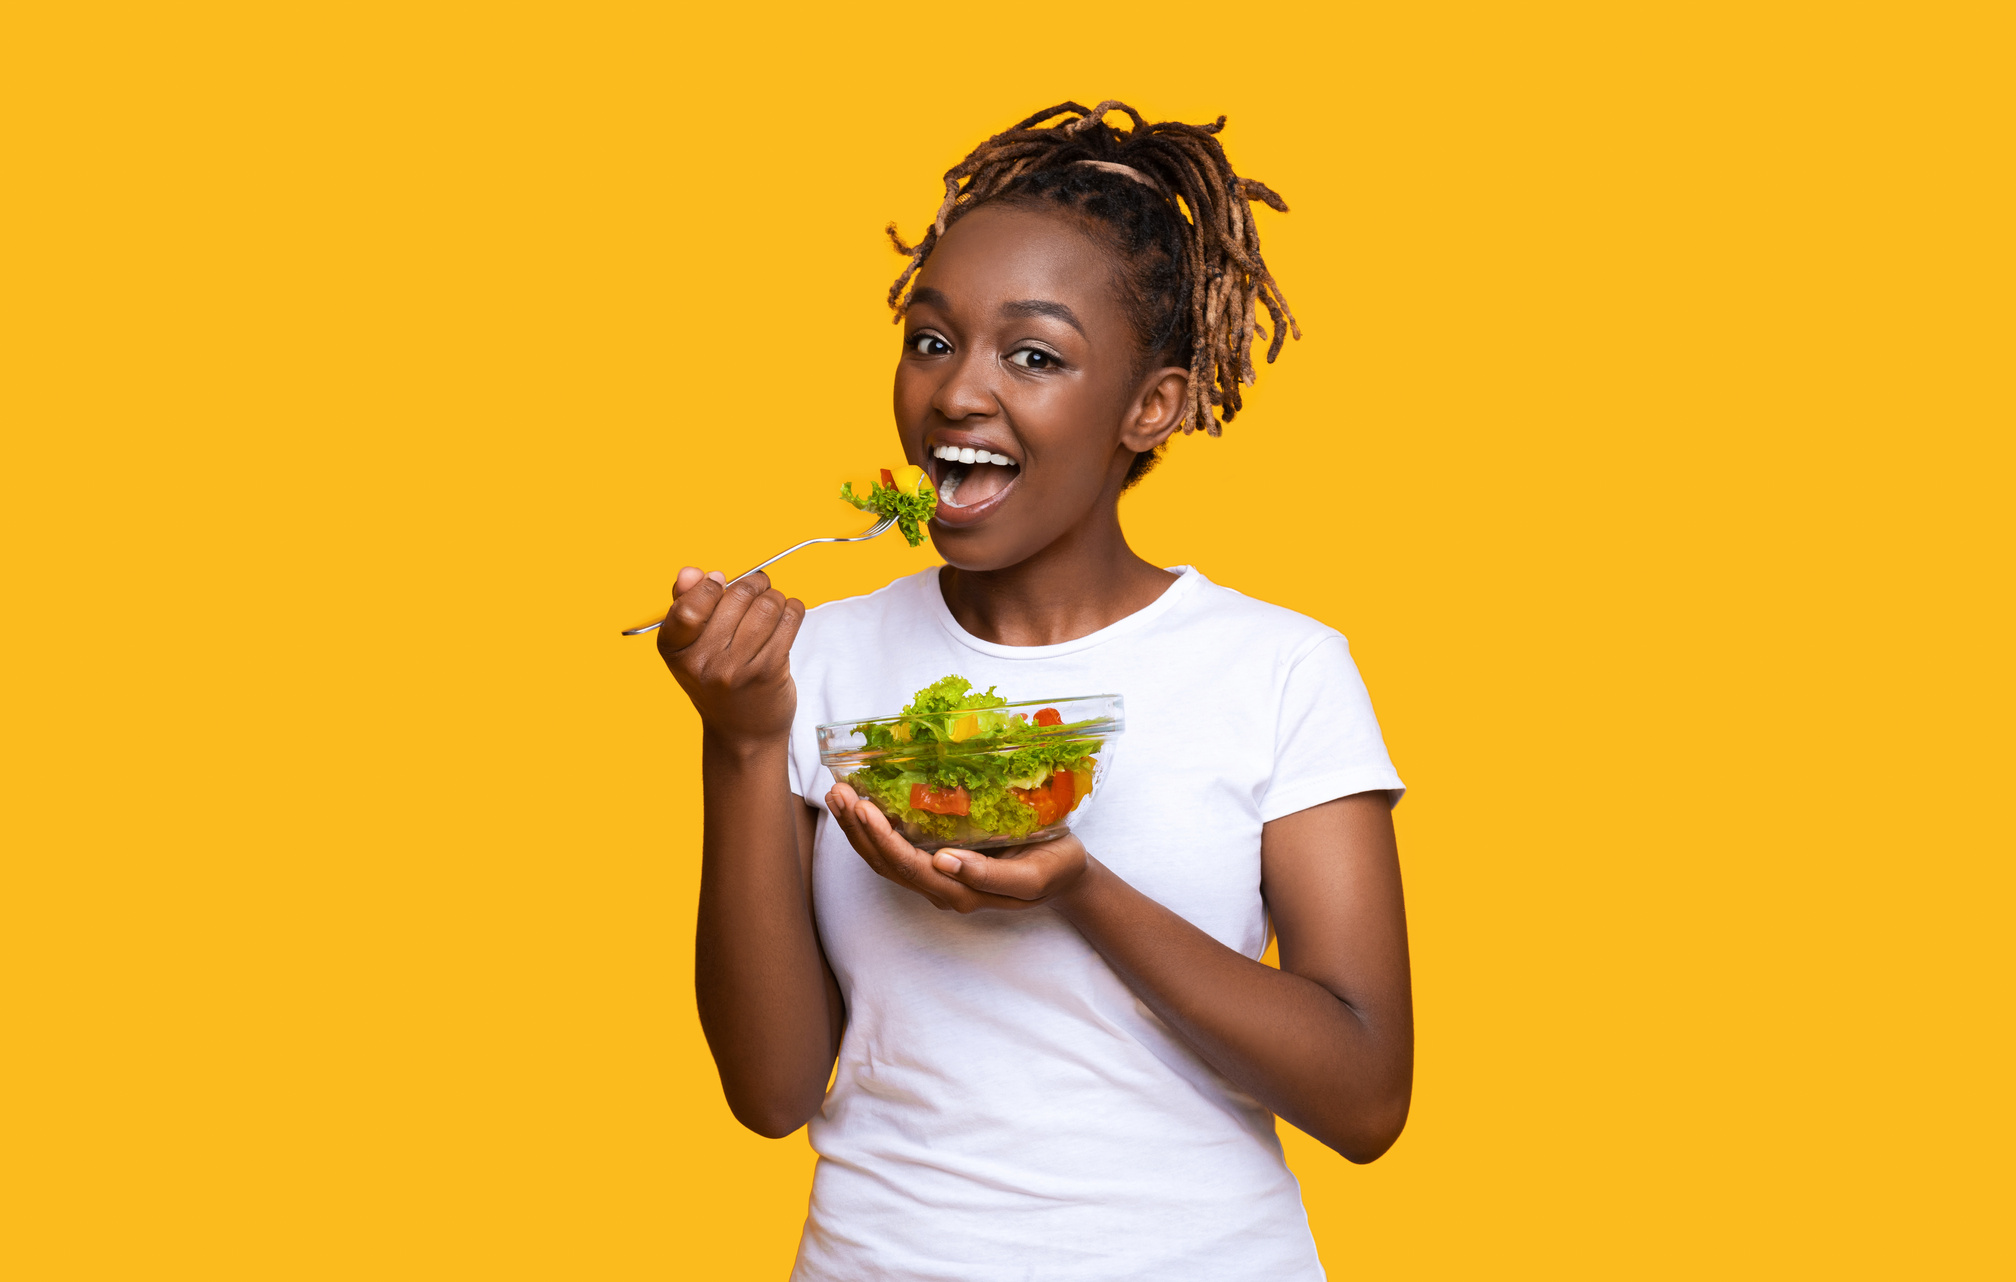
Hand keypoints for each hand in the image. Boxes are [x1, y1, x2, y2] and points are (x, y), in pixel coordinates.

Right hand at [657, 565, 804, 742]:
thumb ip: (686, 603)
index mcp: (674, 649)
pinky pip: (789, 620)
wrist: (742, 733)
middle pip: (736, 596)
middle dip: (753, 585)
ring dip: (776, 597)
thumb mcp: (690, 647)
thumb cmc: (717, 681)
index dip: (711, 586)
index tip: (721, 583)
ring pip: (767, 605)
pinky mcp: (768, 672)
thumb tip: (692, 571)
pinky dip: (793, 610)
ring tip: (773, 606)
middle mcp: (701, 662)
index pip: (690, 604)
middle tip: (758, 590)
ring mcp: (735, 669)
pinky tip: (787, 616)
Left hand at [823, 782, 1091, 912]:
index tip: (864, 808)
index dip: (882, 840)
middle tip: (839, 792)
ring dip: (859, 830)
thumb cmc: (1053, 870)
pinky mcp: (941, 862)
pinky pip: (899, 850)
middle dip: (859, 830)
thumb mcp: (1032, 877)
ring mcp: (939, 877)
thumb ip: (989, 876)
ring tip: (839, 795)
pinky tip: (863, 806)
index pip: (909, 867)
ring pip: (886, 859)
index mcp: (961, 892)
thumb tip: (943, 862)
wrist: (1067, 877)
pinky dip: (875, 829)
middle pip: (887, 864)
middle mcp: (942, 888)